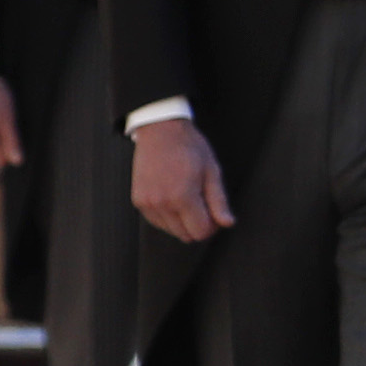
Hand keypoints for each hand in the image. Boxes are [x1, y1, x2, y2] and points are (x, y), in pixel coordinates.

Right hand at [129, 116, 234, 243]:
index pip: (201, 232)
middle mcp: (162, 204)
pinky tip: (174, 198)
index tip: (215, 213)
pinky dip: (168, 217)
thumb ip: (219, 201)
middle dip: (199, 225)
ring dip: (183, 222)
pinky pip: (157, 222)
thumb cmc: (190, 148)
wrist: (160, 131)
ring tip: (188, 197)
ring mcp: (147, 203)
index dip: (212, 226)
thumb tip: (227, 223)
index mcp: (182, 197)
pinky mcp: (138, 201)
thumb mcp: (212, 172)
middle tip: (204, 204)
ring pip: (171, 230)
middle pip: (186, 235)